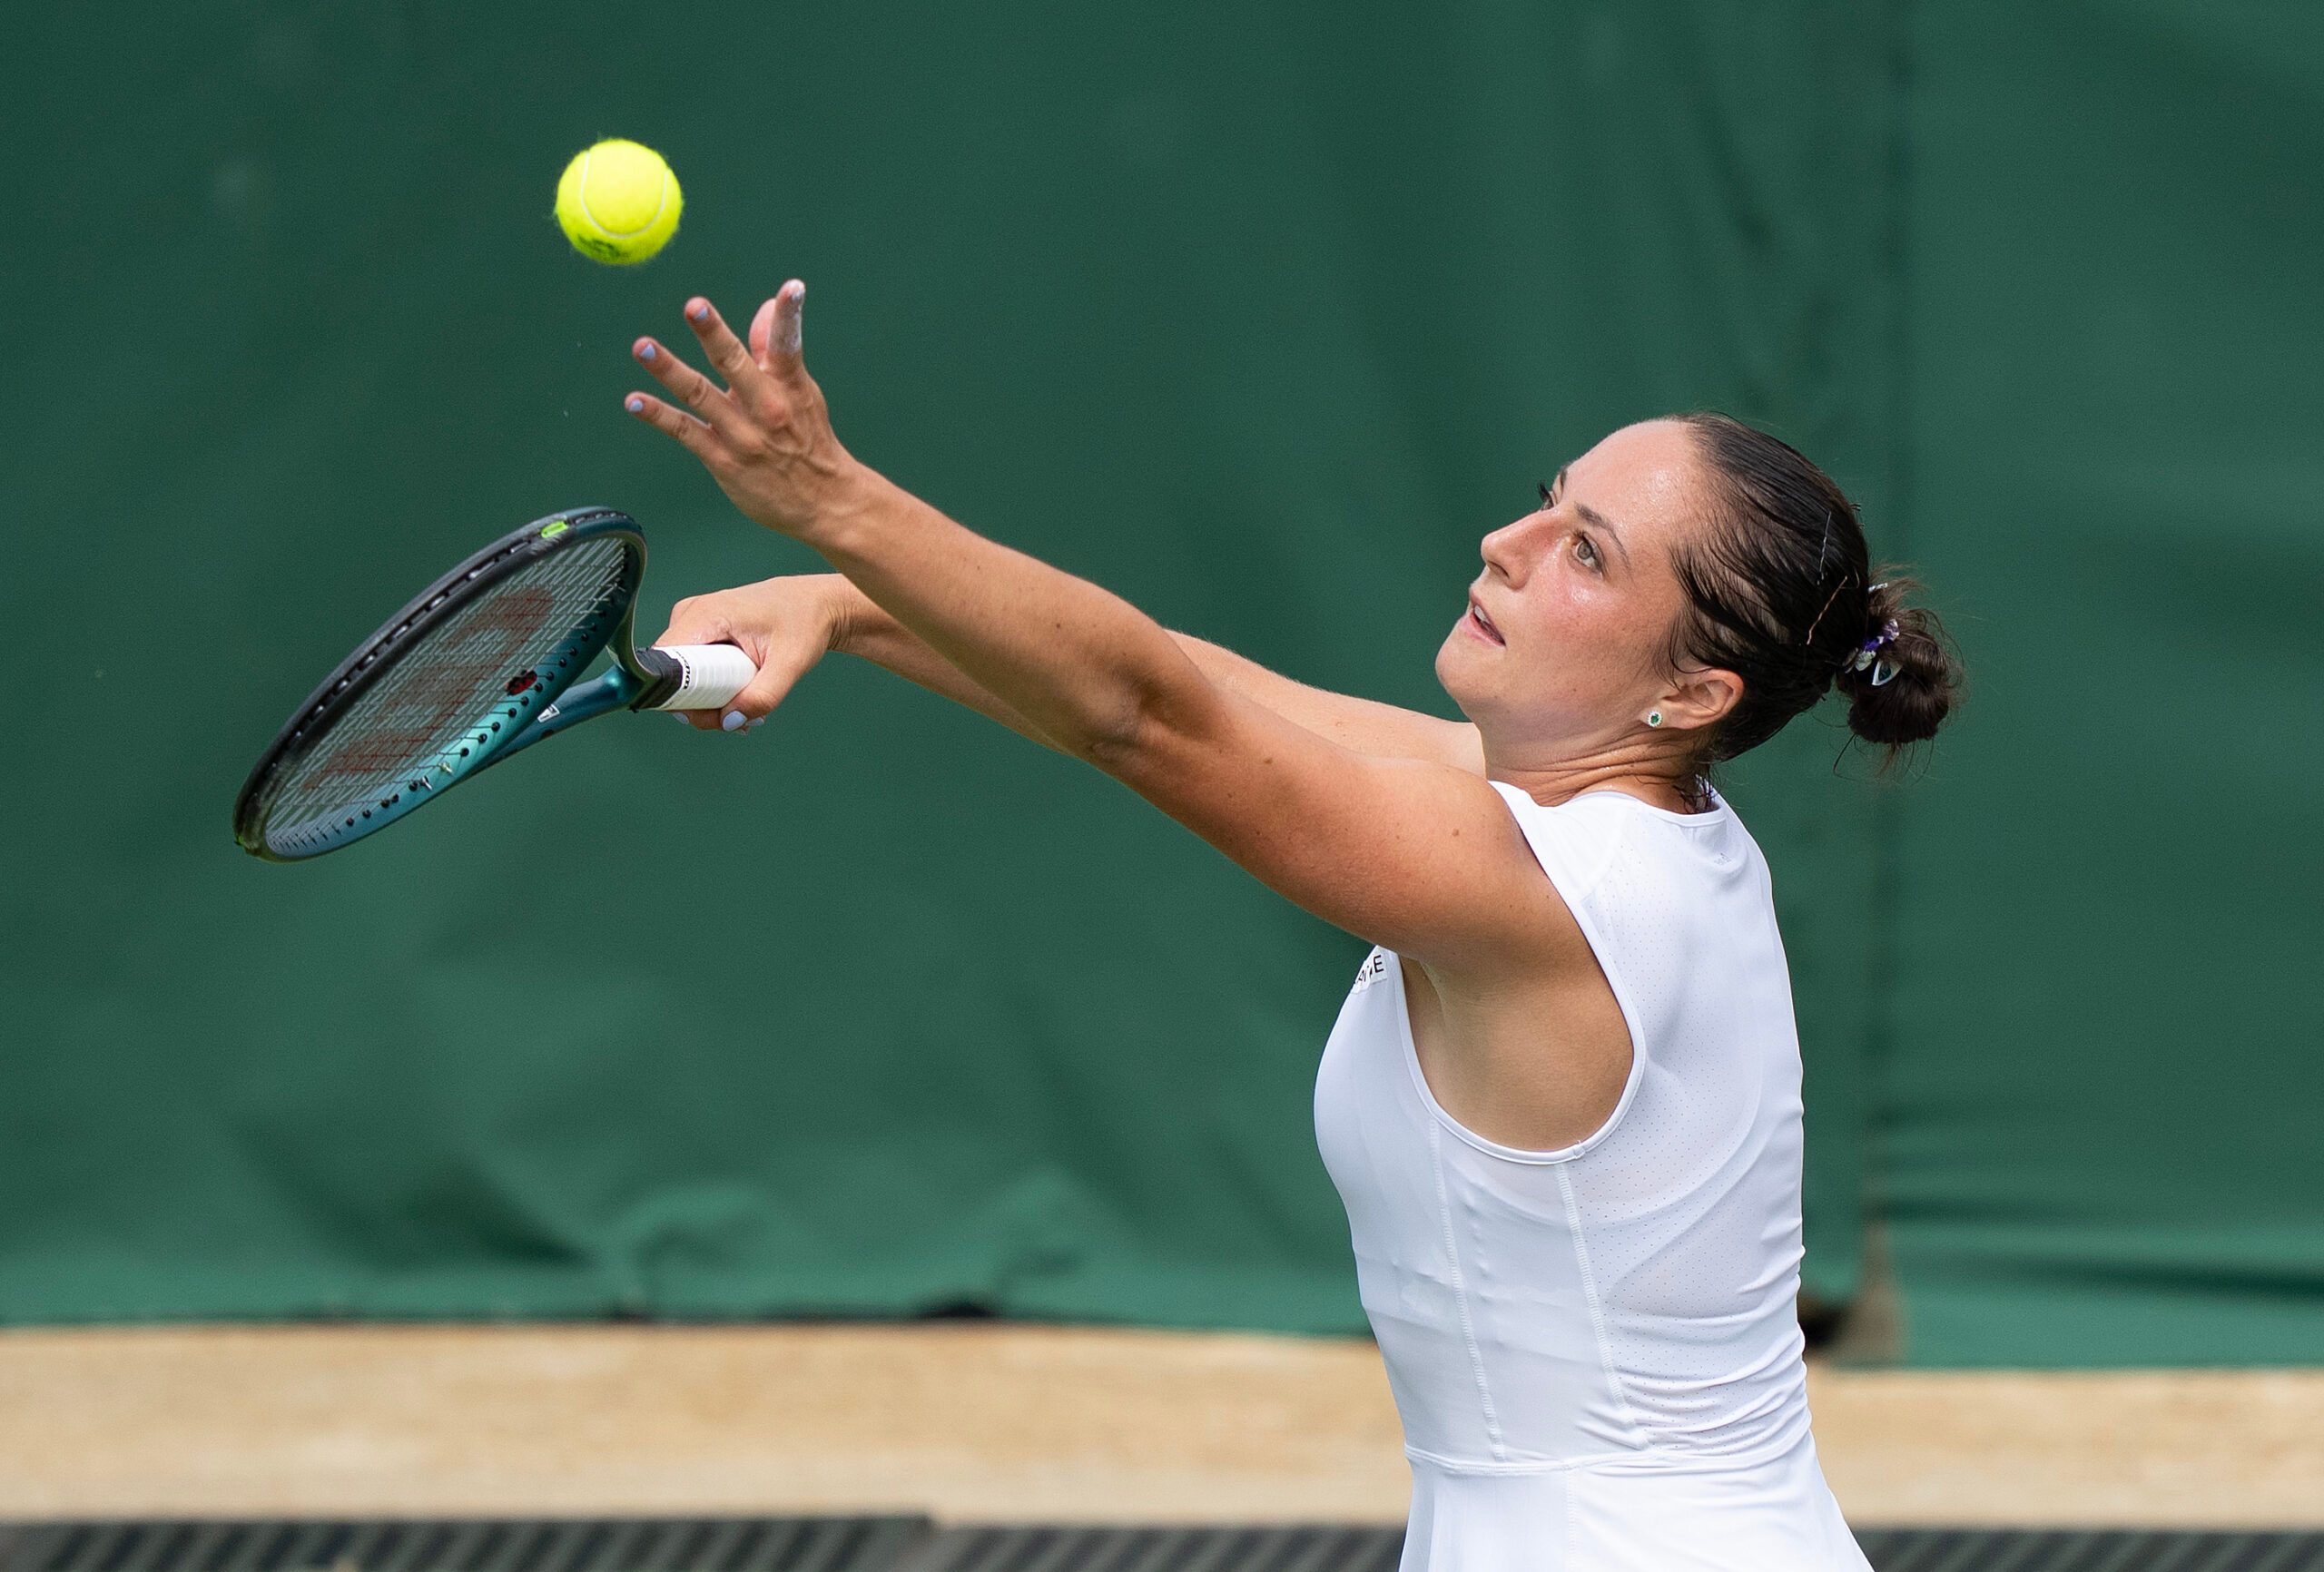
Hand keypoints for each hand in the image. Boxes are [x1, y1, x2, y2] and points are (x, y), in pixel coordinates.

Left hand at [624, 282, 863, 537]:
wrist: (824, 502)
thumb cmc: (809, 440)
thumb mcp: (800, 393)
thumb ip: (774, 350)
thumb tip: (764, 307)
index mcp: (789, 386)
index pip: (789, 344)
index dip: (789, 315)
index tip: (792, 288)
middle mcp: (766, 407)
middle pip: (736, 364)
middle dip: (715, 335)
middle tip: (694, 306)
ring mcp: (743, 434)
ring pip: (701, 395)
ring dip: (670, 370)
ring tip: (643, 347)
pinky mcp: (723, 459)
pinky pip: (686, 432)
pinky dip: (659, 415)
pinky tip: (635, 401)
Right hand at [653, 573, 854, 731]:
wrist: (815, 604)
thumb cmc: (804, 622)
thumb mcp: (790, 664)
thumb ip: (762, 697)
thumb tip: (730, 720)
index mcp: (706, 614)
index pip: (665, 664)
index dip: (681, 697)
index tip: (714, 713)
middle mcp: (692, 615)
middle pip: (673, 676)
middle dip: (702, 706)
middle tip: (739, 717)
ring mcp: (694, 622)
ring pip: (683, 677)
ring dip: (711, 702)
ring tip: (747, 706)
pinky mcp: (702, 632)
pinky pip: (693, 670)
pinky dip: (714, 689)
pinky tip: (741, 696)